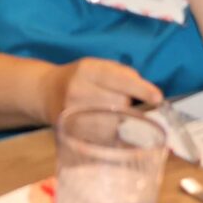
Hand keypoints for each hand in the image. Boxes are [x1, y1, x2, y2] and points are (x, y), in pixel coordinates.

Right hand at [41, 57, 164, 123]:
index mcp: (87, 70)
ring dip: (119, 119)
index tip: (157, 97)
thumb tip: (147, 91)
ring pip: (113, 122)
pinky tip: (101, 123)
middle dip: (126, 103)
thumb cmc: (80, 78)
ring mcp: (73, 112)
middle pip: (120, 103)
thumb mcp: (98, 66)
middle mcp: (78, 90)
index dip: (141, 89)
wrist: (45, 92)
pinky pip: (103, 136)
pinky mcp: (72, 130)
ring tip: (106, 111)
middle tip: (115, 99)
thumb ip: (123, 74)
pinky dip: (110, 131)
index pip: (119, 79)